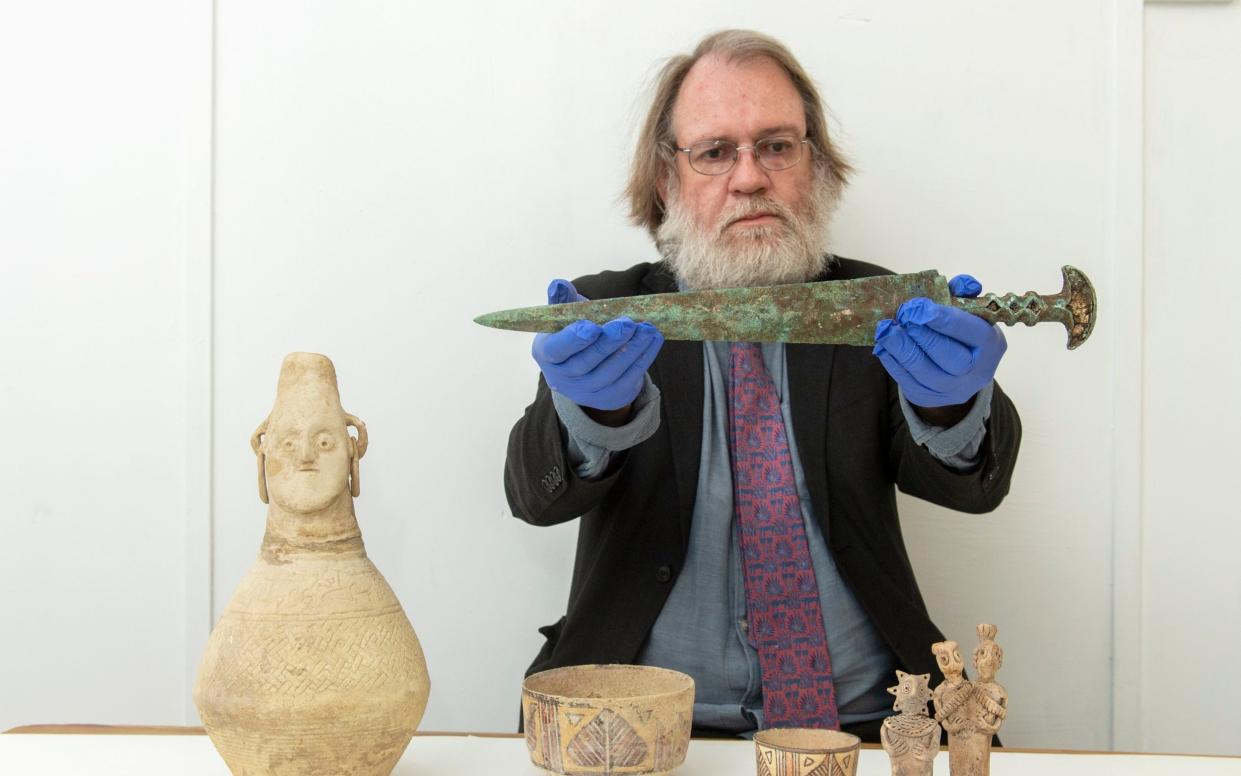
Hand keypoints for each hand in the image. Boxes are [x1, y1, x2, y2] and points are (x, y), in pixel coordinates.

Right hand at [532, 279, 664, 410]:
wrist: (583, 371)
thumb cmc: (573, 335)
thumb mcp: (563, 318)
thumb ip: (562, 300)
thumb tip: (559, 283)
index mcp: (547, 354)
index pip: (557, 349)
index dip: (574, 340)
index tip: (592, 327)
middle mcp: (564, 378)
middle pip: (587, 362)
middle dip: (609, 342)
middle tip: (627, 324)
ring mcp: (587, 391)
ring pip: (612, 371)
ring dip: (632, 349)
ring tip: (647, 329)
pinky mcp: (609, 397)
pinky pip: (629, 378)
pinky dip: (644, 358)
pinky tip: (653, 340)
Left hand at [872, 274, 1005, 407]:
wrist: (961, 372)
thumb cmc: (963, 333)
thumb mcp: (970, 311)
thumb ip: (963, 294)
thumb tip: (961, 284)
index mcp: (990, 344)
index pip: (970, 331)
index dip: (943, 319)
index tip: (919, 306)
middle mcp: (976, 371)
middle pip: (950, 357)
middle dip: (923, 336)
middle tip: (901, 316)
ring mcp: (953, 389)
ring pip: (925, 372)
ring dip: (901, 349)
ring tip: (885, 330)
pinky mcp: (929, 398)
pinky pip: (908, 382)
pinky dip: (893, 363)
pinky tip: (883, 347)